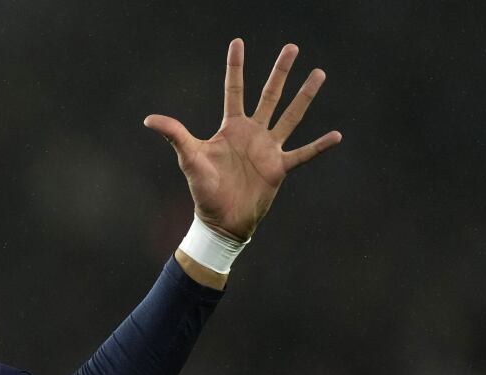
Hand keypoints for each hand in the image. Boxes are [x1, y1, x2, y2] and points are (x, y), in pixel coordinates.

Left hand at [144, 39, 340, 239]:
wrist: (221, 220)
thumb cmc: (204, 189)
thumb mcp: (189, 158)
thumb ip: (175, 135)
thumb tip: (148, 119)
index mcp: (231, 127)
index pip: (234, 90)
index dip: (236, 67)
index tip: (238, 42)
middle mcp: (253, 133)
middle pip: (269, 95)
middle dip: (280, 71)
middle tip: (292, 47)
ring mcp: (268, 149)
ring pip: (291, 116)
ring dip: (305, 96)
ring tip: (318, 74)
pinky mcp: (279, 168)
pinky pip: (304, 154)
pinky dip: (319, 146)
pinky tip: (337, 135)